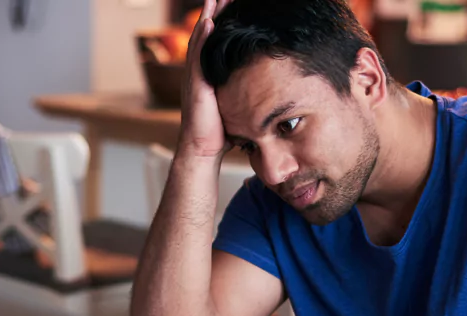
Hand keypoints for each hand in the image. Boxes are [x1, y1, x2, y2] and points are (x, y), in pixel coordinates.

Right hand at [178, 0, 233, 159]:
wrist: (205, 150)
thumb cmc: (223, 132)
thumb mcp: (239, 105)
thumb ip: (248, 92)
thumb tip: (272, 88)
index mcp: (210, 74)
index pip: (217, 42)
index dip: (224, 22)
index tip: (234, 4)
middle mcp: (200, 71)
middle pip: (207, 34)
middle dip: (215, 11)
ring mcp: (195, 76)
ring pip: (201, 39)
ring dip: (208, 16)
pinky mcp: (196, 85)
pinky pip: (198, 56)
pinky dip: (202, 38)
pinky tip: (209, 22)